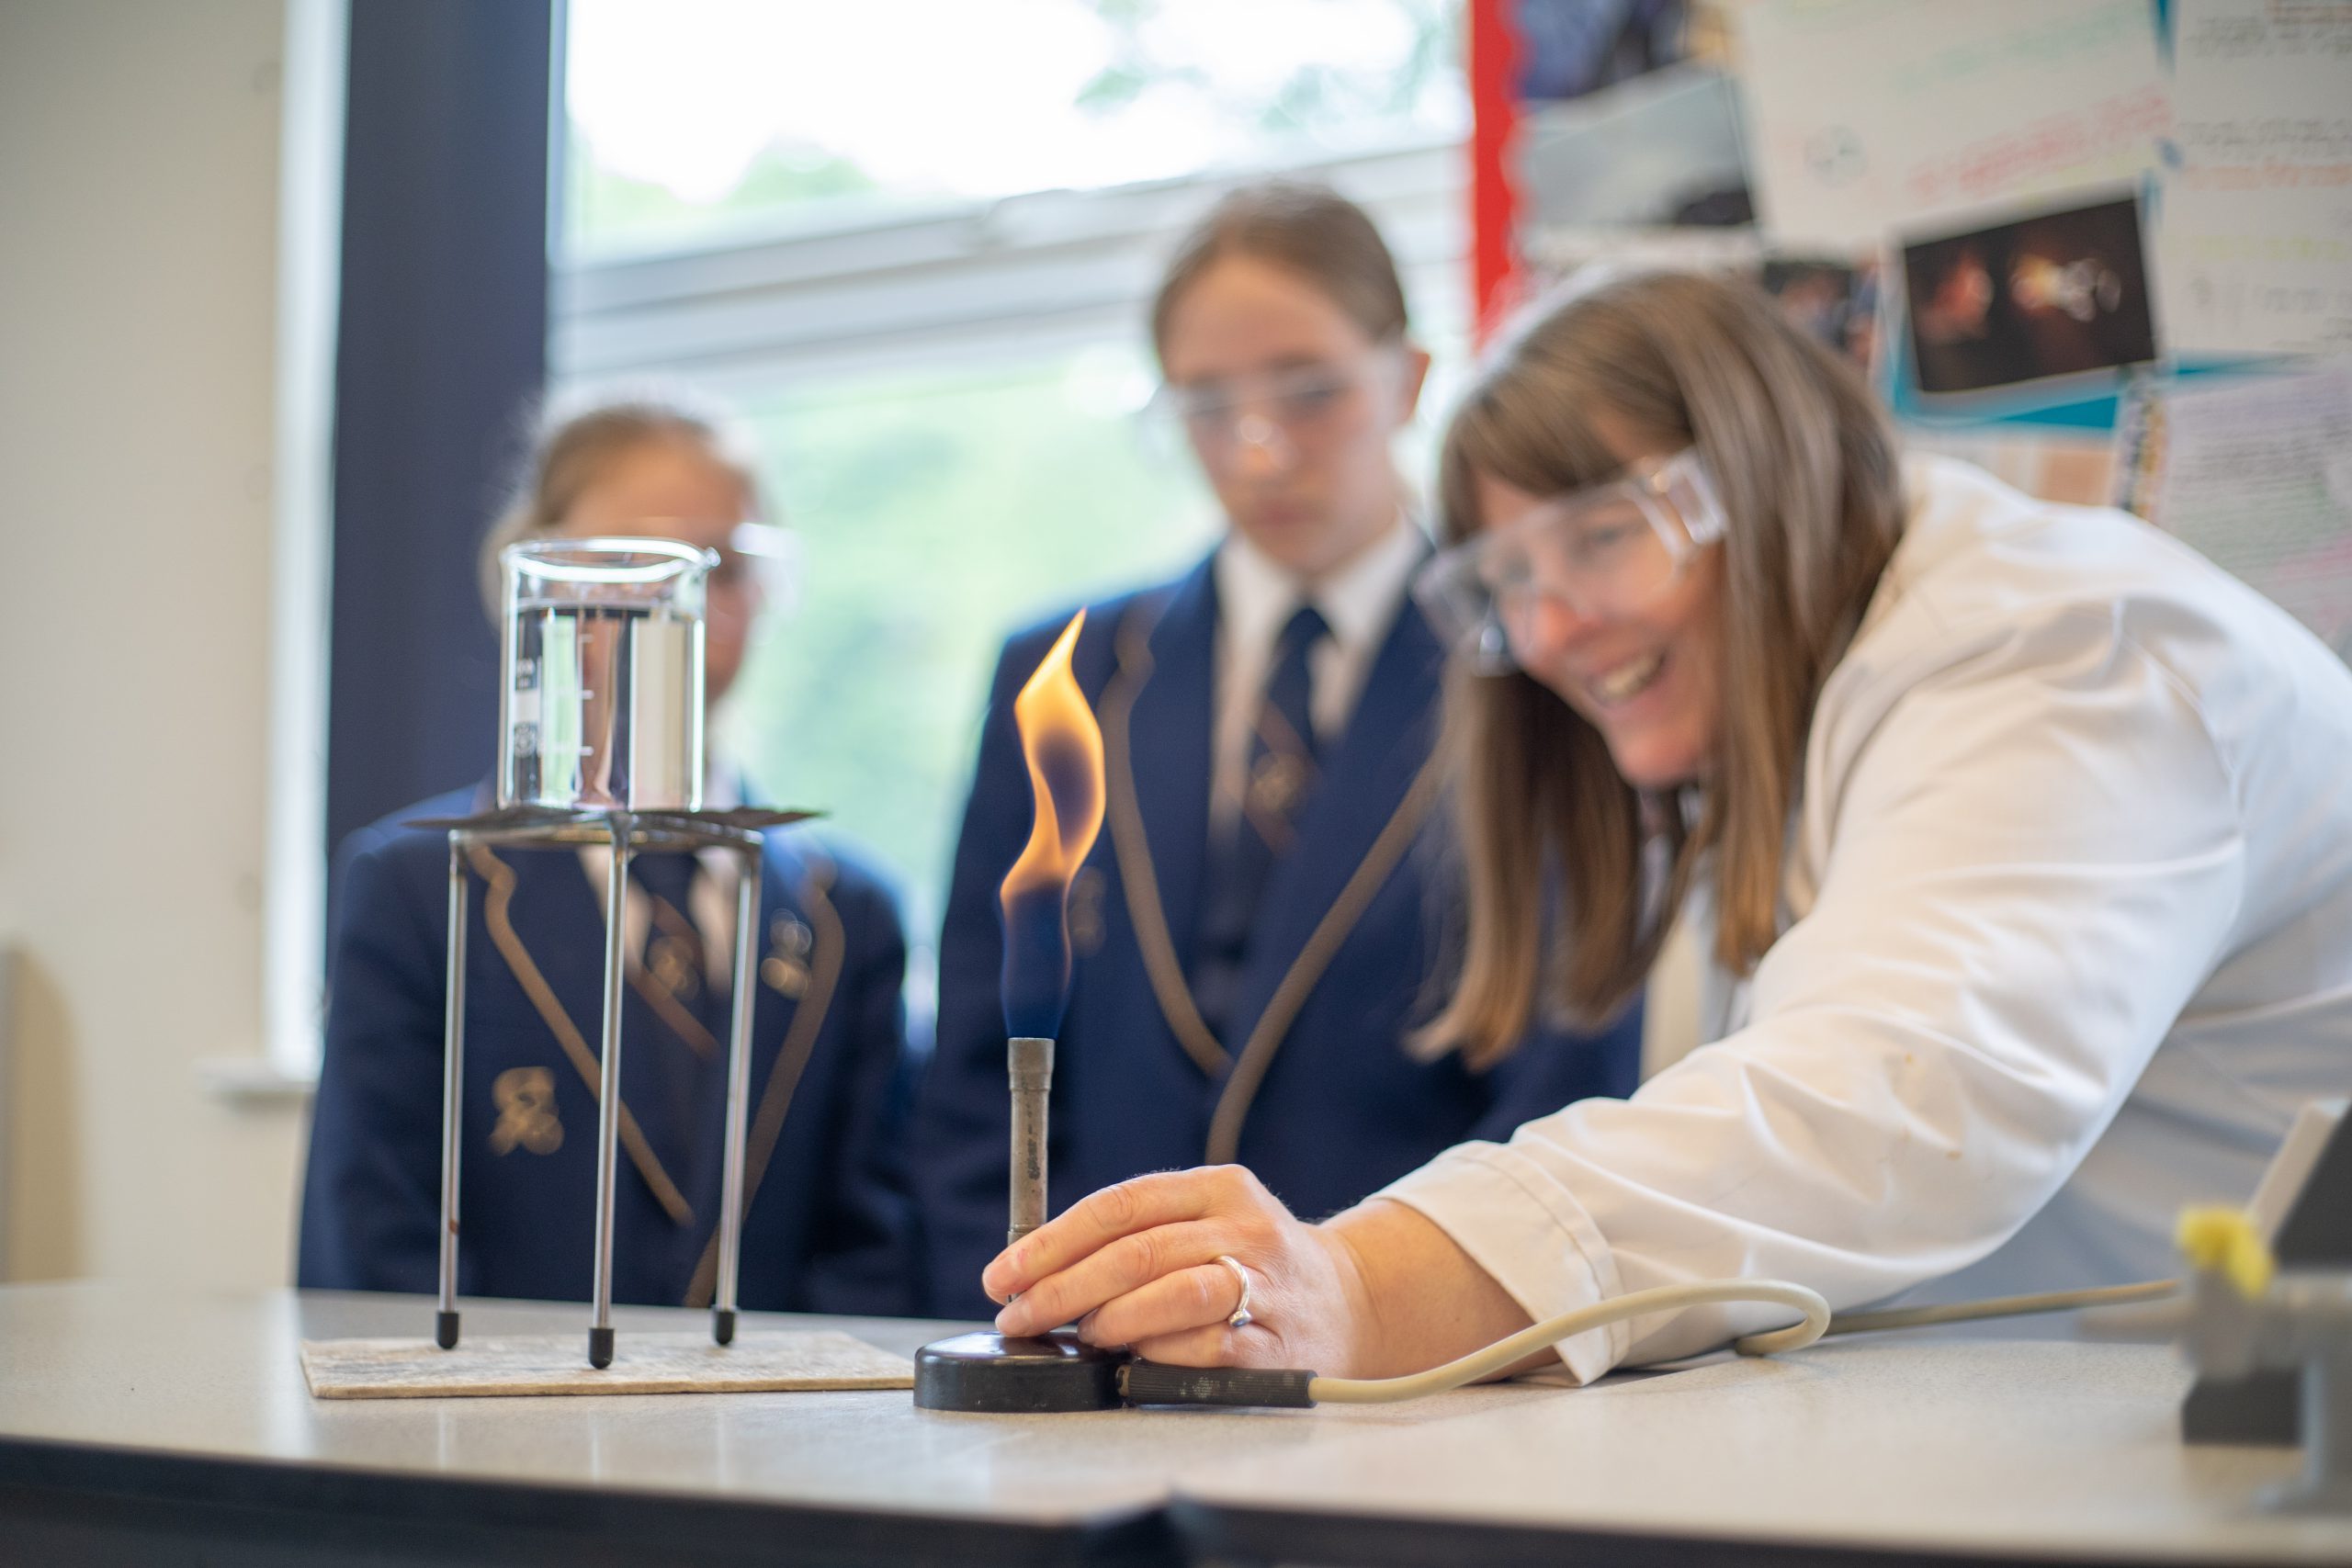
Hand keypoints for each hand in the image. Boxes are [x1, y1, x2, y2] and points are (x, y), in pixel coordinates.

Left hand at [982, 1165, 1379, 1371]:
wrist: (1353, 1302)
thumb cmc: (1256, 1263)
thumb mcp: (1209, 1220)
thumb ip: (1140, 1234)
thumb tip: (1039, 1271)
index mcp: (1219, 1187)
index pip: (1120, 1204)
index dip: (1052, 1241)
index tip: (1004, 1273)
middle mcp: (1246, 1228)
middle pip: (1137, 1251)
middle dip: (1062, 1288)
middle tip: (1018, 1315)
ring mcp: (1267, 1285)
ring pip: (1175, 1293)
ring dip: (1111, 1318)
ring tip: (1081, 1334)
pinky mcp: (1279, 1344)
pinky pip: (1208, 1348)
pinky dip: (1159, 1353)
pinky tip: (1133, 1359)